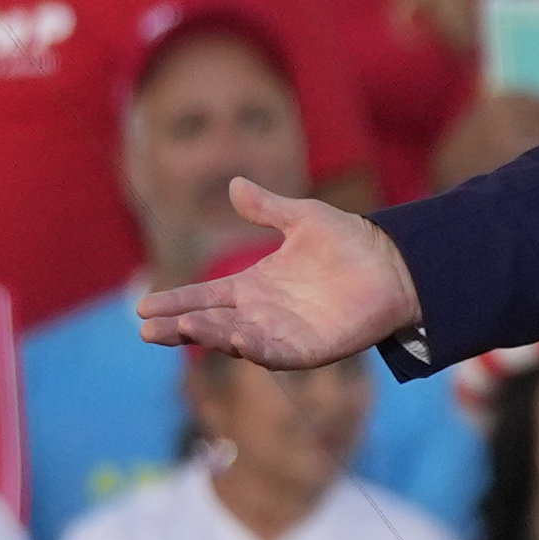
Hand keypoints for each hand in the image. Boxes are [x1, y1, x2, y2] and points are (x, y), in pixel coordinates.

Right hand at [134, 178, 419, 368]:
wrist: (395, 263)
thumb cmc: (350, 242)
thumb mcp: (303, 218)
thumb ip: (267, 208)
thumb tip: (235, 184)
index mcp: (253, 286)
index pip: (205, 296)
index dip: (176, 302)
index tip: (143, 305)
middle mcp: (262, 314)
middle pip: (212, 323)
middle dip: (181, 327)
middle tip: (147, 328)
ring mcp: (284, 334)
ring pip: (238, 340)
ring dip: (213, 335)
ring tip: (185, 327)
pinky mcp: (310, 349)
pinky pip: (277, 354)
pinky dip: (256, 349)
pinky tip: (237, 339)